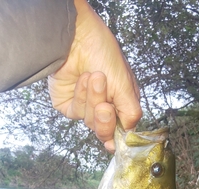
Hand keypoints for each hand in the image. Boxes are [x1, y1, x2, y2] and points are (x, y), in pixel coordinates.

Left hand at [48, 0, 141, 151]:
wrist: (76, 37)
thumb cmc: (103, 53)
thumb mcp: (125, 86)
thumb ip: (130, 113)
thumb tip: (128, 136)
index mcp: (120, 103)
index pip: (120, 130)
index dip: (117, 136)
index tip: (114, 141)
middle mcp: (103, 107)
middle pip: (104, 131)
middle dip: (104, 118)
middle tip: (105, 106)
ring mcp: (85, 107)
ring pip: (90, 121)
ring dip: (93, 99)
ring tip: (94, 77)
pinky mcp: (68, 105)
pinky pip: (76, 112)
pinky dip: (80, 96)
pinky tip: (81, 79)